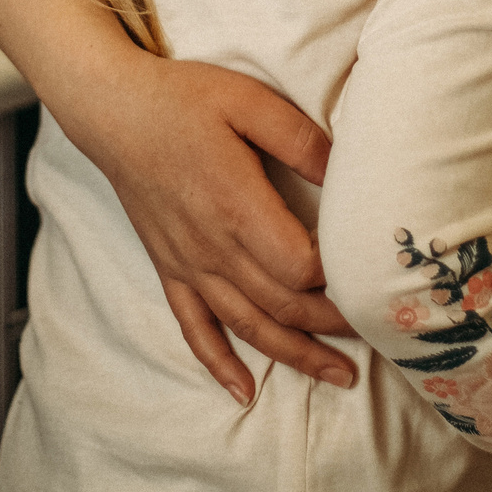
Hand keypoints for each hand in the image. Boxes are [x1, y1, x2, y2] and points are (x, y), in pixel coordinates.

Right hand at [86, 56, 361, 405]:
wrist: (111, 110)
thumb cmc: (183, 100)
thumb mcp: (250, 102)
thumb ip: (301, 140)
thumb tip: (348, 176)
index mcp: (238, 207)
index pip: (301, 267)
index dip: (339, 277)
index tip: (369, 272)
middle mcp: (213, 247)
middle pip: (284, 306)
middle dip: (334, 326)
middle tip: (379, 332)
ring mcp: (189, 264)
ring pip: (248, 327)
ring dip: (295, 357)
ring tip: (339, 376)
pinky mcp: (169, 269)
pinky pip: (194, 328)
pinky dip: (219, 363)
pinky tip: (243, 392)